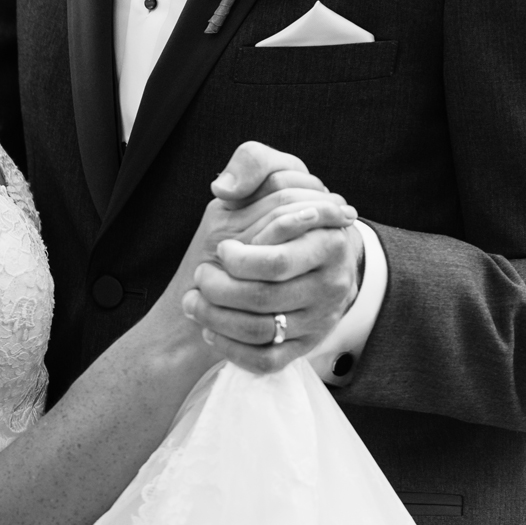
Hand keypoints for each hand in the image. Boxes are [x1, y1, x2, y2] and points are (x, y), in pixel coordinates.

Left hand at [182, 142, 363, 372]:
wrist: (316, 255)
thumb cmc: (287, 212)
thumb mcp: (277, 175)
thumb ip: (255, 163)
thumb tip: (224, 187)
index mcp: (328, 242)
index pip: (274, 262)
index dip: (236, 259)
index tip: (220, 250)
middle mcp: (330, 285)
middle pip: (260, 298)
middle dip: (216, 288)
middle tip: (201, 275)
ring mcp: (318, 319)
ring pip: (258, 331)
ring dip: (212, 317)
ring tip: (195, 299)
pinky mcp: (303, 347)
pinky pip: (264, 361)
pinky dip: (229, 348)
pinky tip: (211, 330)